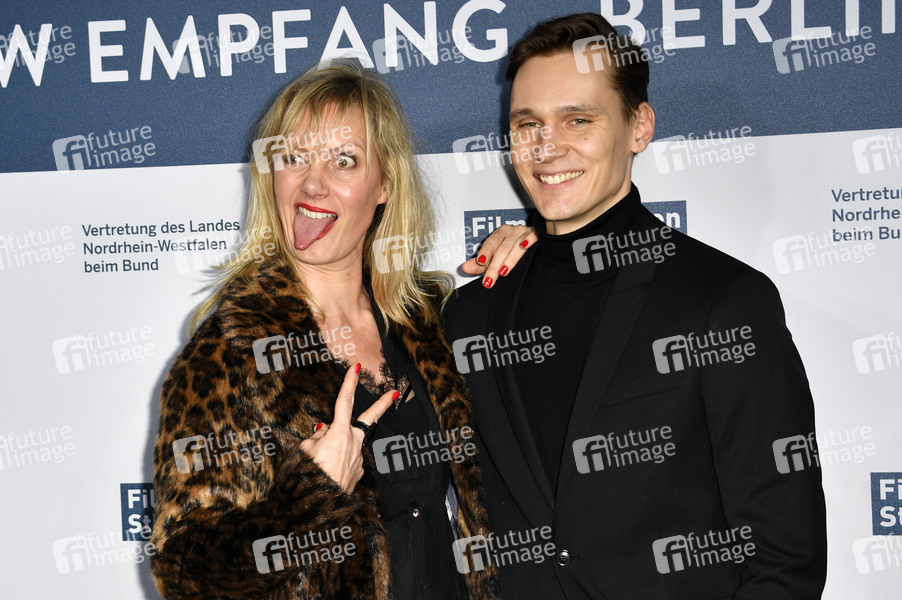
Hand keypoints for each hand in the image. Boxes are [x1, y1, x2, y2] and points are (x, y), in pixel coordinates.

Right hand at [299, 364, 396, 492]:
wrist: (318, 505)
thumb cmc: (306, 476)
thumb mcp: (305, 450)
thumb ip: (318, 437)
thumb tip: (324, 432)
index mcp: (339, 433)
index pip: (344, 402)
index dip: (349, 383)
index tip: (356, 367)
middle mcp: (354, 443)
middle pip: (368, 419)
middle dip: (382, 404)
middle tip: (394, 392)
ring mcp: (358, 458)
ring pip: (349, 444)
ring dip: (338, 448)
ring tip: (321, 463)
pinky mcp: (358, 472)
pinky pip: (348, 460)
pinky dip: (338, 462)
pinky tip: (328, 473)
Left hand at [460, 224, 536, 287]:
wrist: (537, 249)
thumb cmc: (513, 253)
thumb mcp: (495, 259)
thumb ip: (481, 265)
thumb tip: (465, 268)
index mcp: (500, 234)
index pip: (491, 243)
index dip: (485, 252)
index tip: (480, 262)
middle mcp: (512, 231)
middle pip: (502, 247)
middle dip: (495, 265)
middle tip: (490, 279)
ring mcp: (525, 232)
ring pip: (515, 245)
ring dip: (509, 259)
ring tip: (503, 271)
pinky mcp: (537, 235)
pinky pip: (533, 237)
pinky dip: (528, 241)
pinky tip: (524, 246)